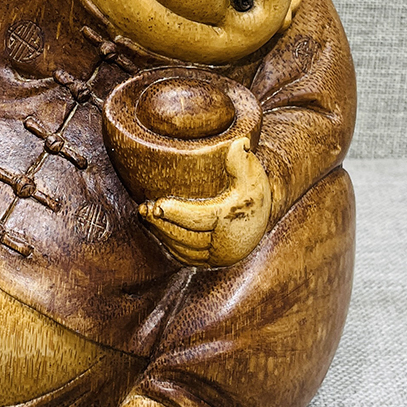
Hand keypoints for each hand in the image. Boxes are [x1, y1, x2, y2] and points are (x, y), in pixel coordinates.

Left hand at [139, 137, 270, 266]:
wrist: (262, 217)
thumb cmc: (253, 192)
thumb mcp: (252, 175)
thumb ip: (242, 160)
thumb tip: (240, 143)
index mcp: (231, 221)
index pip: (200, 219)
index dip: (177, 213)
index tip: (158, 204)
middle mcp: (226, 244)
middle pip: (188, 237)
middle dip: (162, 224)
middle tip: (144, 209)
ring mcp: (219, 257)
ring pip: (184, 250)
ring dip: (162, 234)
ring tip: (146, 216)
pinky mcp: (212, 263)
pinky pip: (186, 259)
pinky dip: (170, 246)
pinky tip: (158, 230)